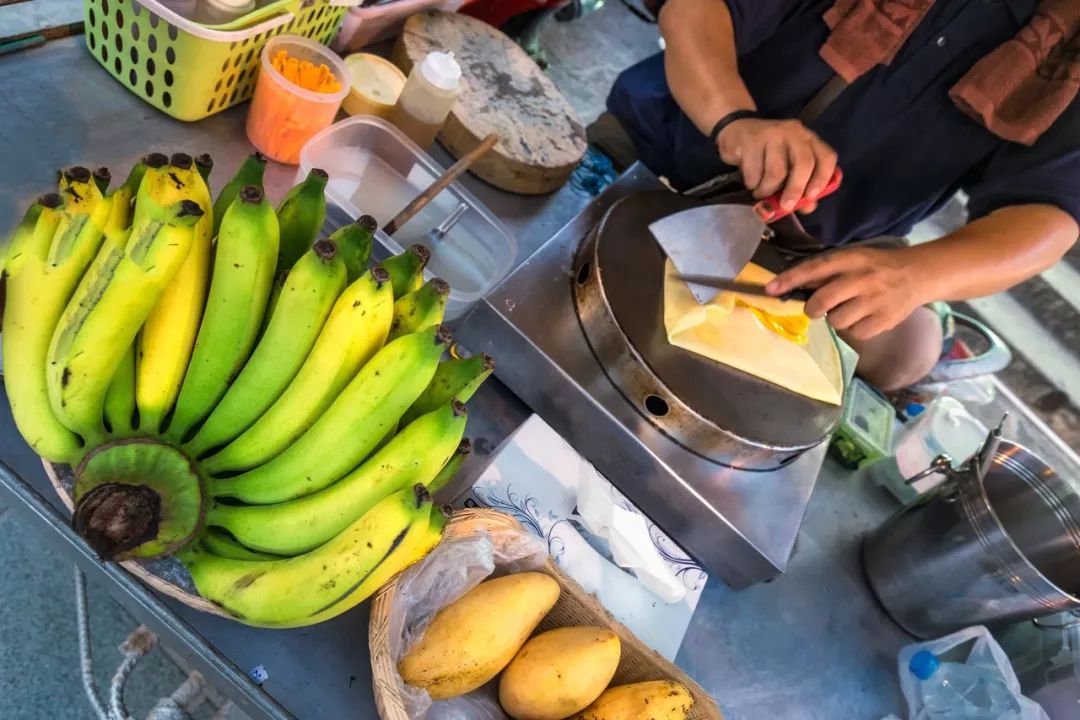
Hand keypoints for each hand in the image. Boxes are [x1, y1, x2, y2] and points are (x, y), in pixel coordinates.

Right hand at [716, 118, 837, 212]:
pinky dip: (752, 184)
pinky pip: (755, 172)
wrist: (735, 133)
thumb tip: (809, 207)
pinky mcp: (752, 140)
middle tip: (785, 206)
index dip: (822, 178)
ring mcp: (773, 133)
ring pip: (777, 172)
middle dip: (795, 189)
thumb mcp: (787, 168)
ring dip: (767, 190)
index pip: (826, 157)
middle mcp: (794, 133)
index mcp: (809, 140)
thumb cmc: (766, 155)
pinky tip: (751, 182)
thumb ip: (801, 187)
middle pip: (804, 163)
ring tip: (761, 192)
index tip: (811, 197)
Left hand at [765, 247, 926, 339]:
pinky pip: (855, 334)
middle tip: (817, 308)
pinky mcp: (885, 320)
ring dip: (836, 319)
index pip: (815, 268)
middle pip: (822, 301)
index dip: (791, 279)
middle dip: (813, 308)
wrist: (920, 274)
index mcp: (852, 259)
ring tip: (849, 310)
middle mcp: (863, 279)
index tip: (771, 288)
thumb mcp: (854, 259)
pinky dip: (855, 329)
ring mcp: (875, 301)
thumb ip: (826, 271)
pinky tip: (864, 318)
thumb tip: (791, 284)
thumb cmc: (878, 267)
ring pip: (836, 321)